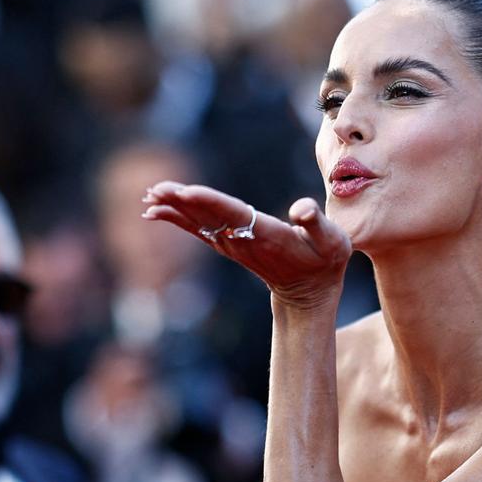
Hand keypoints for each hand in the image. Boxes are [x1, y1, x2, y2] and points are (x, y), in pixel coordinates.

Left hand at [142, 182, 351, 309]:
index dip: (209, 202)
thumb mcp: (332, 242)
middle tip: (154, 190)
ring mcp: (233, 244)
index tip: (185, 192)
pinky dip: (177, 218)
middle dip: (181, 202)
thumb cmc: (325, 261)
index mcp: (266, 234)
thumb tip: (301, 208)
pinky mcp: (228, 245)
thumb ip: (316, 223)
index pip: (233, 214)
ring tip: (149, 197)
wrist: (309, 291)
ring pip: (198, 222)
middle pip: (207, 216)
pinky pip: (198, 229)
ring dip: (173, 209)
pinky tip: (156, 211)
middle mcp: (243, 240)